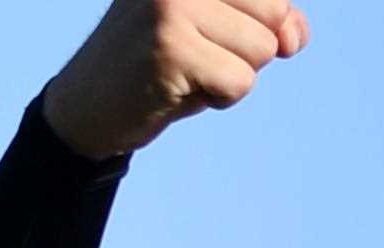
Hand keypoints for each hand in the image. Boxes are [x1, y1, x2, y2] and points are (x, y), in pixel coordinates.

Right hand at [42, 0, 304, 159]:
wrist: (89, 102)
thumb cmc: (165, 58)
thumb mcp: (222, 27)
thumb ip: (272, 20)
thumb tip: (294, 37)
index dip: (266, 19)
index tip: (218, 29)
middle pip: (275, 13)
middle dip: (247, 47)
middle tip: (197, 50)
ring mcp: (170, 3)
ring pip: (262, 49)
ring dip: (232, 73)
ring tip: (187, 67)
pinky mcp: (170, 47)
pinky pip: (240, 82)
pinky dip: (219, 97)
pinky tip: (178, 86)